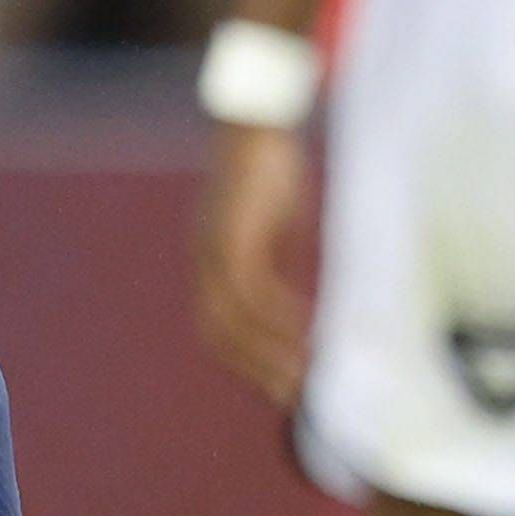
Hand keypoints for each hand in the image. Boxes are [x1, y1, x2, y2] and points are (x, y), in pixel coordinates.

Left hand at [192, 121, 315, 406]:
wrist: (260, 118)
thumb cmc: (272, 161)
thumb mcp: (277, 219)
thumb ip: (280, 254)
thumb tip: (297, 285)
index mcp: (212, 257)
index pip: (219, 323)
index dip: (245, 355)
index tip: (277, 379)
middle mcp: (205, 259)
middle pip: (219, 333)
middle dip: (254, 368)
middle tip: (291, 397)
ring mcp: (213, 250)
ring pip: (235, 322)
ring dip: (270, 354)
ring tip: (305, 378)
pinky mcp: (232, 238)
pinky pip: (255, 294)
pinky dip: (280, 320)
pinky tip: (309, 334)